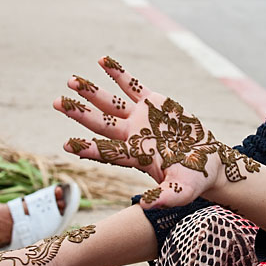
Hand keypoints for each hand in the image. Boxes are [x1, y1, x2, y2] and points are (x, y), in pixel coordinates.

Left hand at [55, 57, 260, 209]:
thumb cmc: (193, 180)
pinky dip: (118, 73)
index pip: (109, 152)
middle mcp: (133, 135)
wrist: (206, 161)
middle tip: (58, 102)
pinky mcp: (153, 102)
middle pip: (101, 124)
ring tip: (71, 81)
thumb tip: (147, 204)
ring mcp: (140, 117)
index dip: (90, 149)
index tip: (69, 145)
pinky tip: (103, 60)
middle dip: (80, 113)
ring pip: (111, 103)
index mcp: (137, 156)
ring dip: (92, 92)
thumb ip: (166, 197)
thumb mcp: (183, 191)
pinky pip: (132, 85)